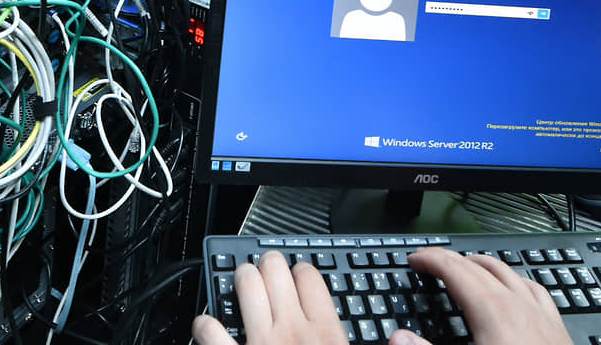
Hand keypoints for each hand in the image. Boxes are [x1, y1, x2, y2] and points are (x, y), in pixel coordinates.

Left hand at [192, 250, 347, 344]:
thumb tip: (396, 331)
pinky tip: (207, 325)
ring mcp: (261, 343)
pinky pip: (211, 330)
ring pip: (245, 285)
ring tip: (240, 281)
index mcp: (326, 334)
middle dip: (267, 264)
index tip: (299, 274)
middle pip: (275, 270)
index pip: (310, 278)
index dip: (302, 270)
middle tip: (266, 270)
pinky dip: (205, 324)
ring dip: (240, 278)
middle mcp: (292, 331)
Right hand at [388, 247, 572, 344]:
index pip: (455, 269)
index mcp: (493, 311)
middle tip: (431, 263)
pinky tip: (514, 289)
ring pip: (509, 273)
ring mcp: (541, 314)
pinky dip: (515, 281)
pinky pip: (535, 290)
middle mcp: (518, 305)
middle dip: (451, 260)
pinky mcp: (557, 328)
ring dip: (482, 266)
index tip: (414, 260)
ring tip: (466, 267)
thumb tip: (399, 338)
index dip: (431, 260)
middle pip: (479, 267)